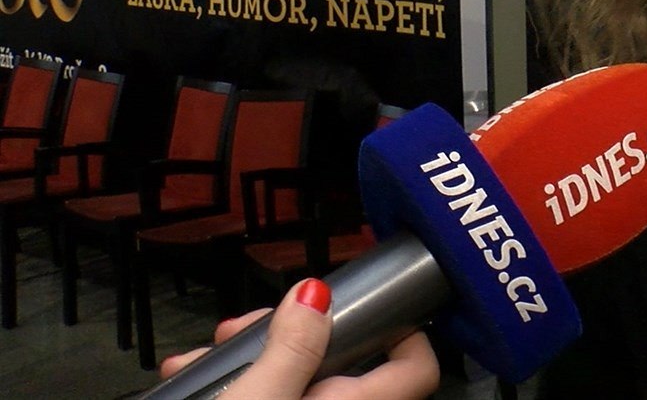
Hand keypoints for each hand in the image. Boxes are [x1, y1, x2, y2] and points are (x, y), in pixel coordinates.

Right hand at [158, 278, 439, 398]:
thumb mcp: (253, 399)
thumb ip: (291, 348)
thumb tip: (319, 295)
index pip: (417, 370)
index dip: (402, 330)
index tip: (364, 306)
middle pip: (341, 366)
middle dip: (289, 335)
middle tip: (240, 329)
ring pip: (296, 382)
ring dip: (251, 359)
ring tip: (203, 357)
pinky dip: (239, 387)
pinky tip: (193, 380)